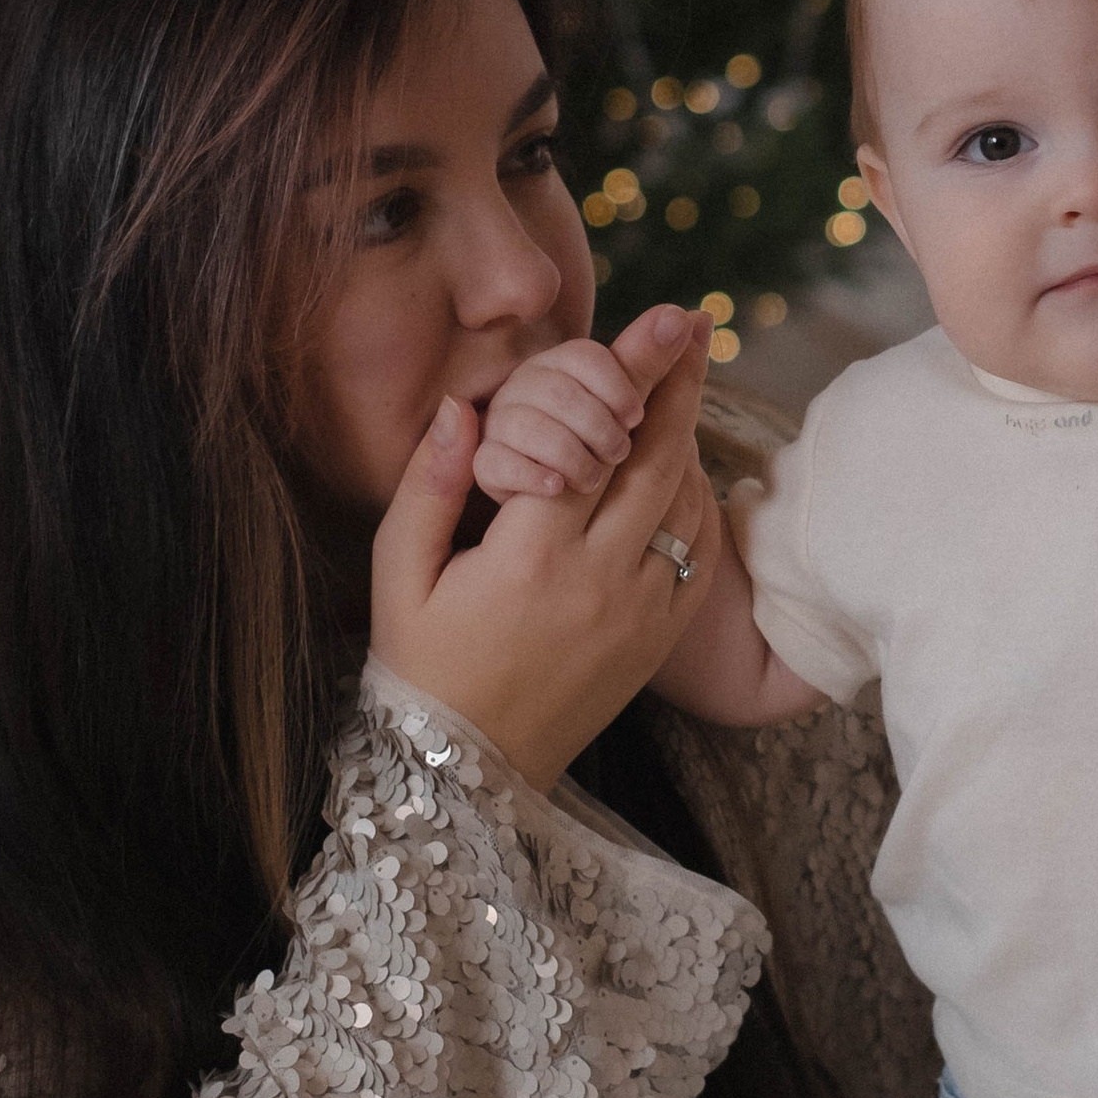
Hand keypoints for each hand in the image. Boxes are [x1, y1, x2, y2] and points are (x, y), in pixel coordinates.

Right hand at [371, 308, 720, 788]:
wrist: (468, 776)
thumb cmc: (420, 666)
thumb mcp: (399, 577)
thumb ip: (427, 487)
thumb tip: (460, 405)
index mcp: (530, 557)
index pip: (593, 441)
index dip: (630, 375)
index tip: (662, 322)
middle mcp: (599, 580)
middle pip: (658, 460)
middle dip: (679, 383)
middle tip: (695, 324)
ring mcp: (641, 612)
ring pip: (686, 502)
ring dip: (688, 437)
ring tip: (685, 378)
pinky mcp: (661, 639)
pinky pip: (698, 553)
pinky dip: (697, 499)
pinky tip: (678, 466)